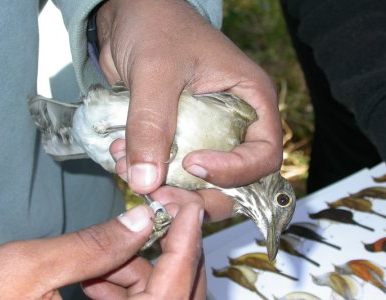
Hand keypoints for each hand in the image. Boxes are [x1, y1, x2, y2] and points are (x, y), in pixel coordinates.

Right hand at [0, 202, 203, 298]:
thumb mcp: (27, 271)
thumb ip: (92, 246)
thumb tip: (143, 218)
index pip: (172, 292)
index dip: (186, 245)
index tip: (190, 207)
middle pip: (177, 297)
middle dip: (168, 254)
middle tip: (152, 218)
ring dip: (138, 274)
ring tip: (99, 263)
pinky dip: (125, 290)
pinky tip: (93, 280)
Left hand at [97, 0, 282, 200]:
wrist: (130, 15)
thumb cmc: (157, 26)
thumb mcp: (156, 71)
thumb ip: (152, 123)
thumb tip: (146, 180)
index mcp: (251, 100)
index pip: (264, 155)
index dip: (235, 171)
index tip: (193, 164)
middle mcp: (234, 122)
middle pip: (234, 180)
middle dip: (197, 194)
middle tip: (159, 194)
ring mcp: (206, 132)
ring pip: (199, 181)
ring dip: (166, 186)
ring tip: (129, 170)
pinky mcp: (179, 137)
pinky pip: (171, 169)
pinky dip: (148, 172)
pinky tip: (121, 158)